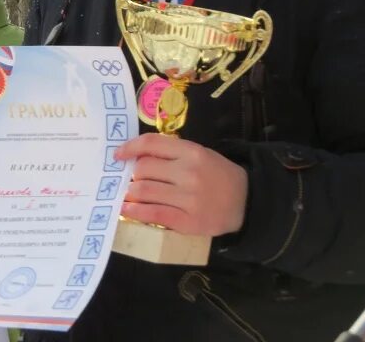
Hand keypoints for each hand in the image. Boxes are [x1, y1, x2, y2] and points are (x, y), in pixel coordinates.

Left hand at [116, 133, 247, 236]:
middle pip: (144, 168)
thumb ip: (171, 154)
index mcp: (191, 152)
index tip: (117, 155)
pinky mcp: (188, 221)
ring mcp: (188, 198)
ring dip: (129, 193)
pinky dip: (135, 211)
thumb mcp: (199, 154)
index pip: (151, 144)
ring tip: (126, 194)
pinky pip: (153, 214)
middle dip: (131, 174)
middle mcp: (189, 173)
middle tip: (127, 179)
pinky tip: (126, 210)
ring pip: (145, 191)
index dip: (129, 147)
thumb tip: (135, 158)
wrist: (246, 202)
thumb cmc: (217, 175)